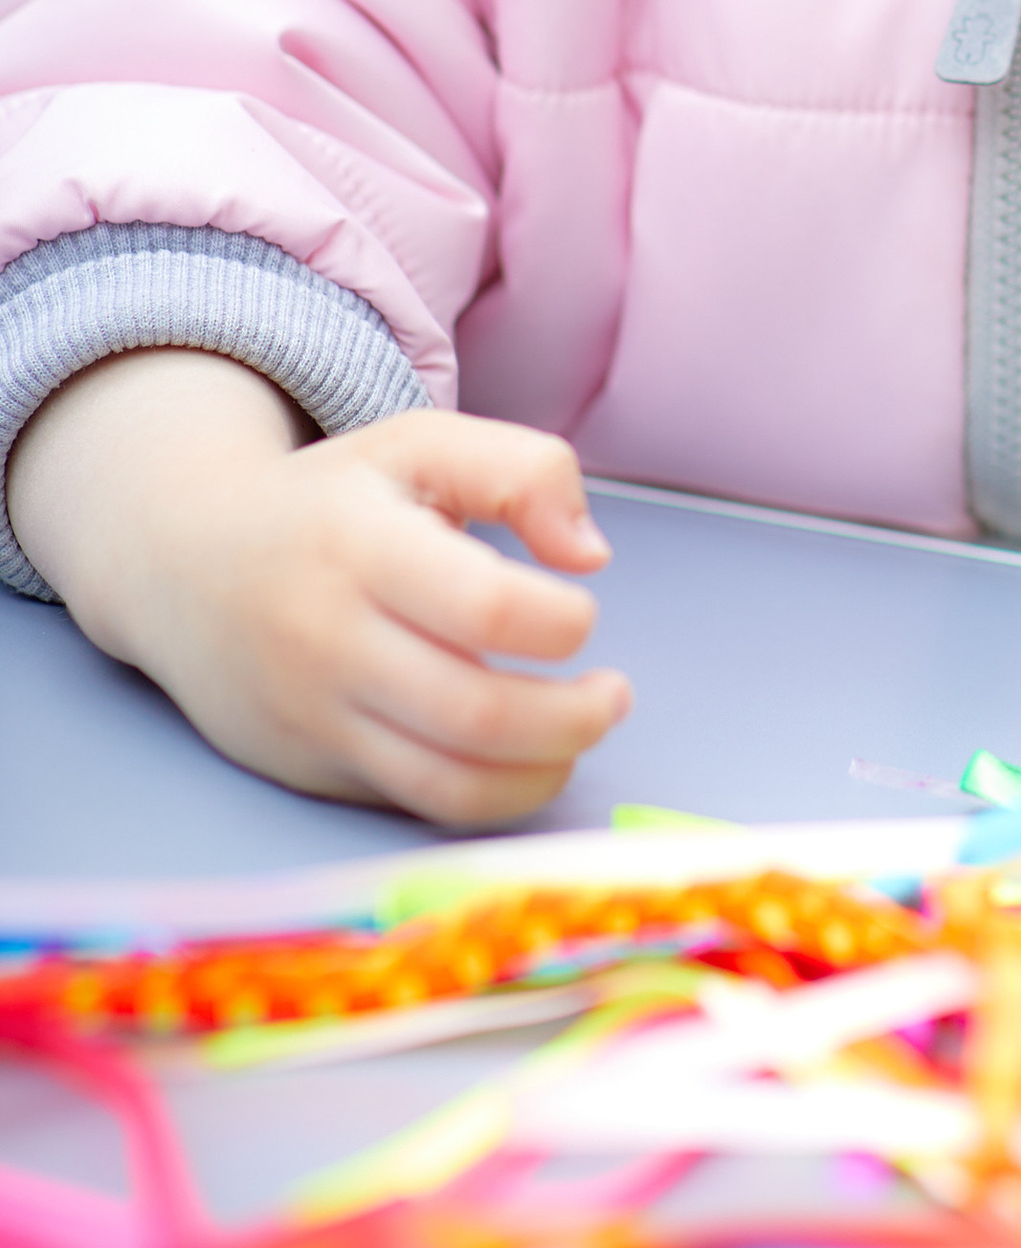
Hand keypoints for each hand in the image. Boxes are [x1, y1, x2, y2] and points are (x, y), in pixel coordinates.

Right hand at [8, 353, 628, 826]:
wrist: (179, 563)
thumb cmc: (330, 502)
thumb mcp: (420, 444)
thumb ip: (524, 470)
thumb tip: (590, 556)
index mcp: (362, 547)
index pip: (486, 608)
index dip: (562, 622)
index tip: (578, 611)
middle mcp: (329, 640)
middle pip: (479, 714)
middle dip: (576, 717)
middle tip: (613, 695)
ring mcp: (314, 715)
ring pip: (450, 783)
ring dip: (544, 771)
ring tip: (580, 735)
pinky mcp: (310, 766)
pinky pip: (416, 803)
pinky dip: (491, 794)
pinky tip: (524, 758)